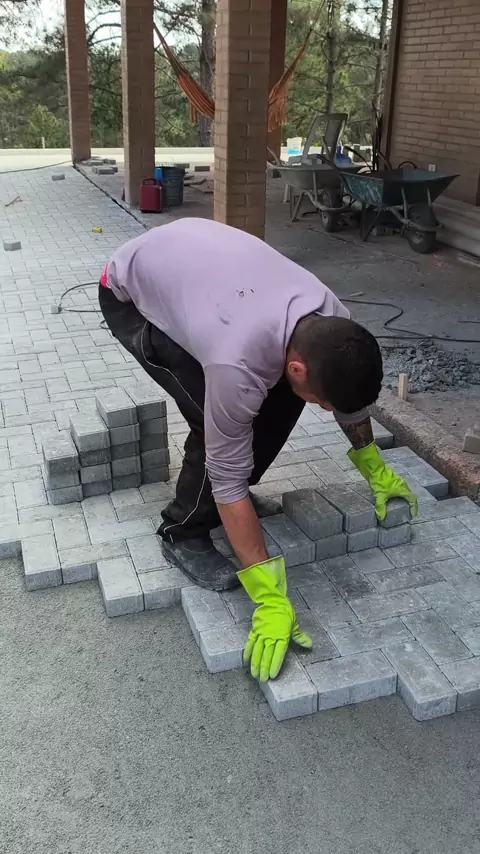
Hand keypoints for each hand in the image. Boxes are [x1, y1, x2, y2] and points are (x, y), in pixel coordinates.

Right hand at [237, 556, 311, 681]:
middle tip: (262, 680)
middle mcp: (270, 636)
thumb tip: (309, 645)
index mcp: (282, 636)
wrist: (272, 600)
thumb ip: (299, 636)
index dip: (275, 664)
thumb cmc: (285, 613)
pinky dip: (248, 652)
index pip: (278, 653)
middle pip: (266, 655)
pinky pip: (250, 642)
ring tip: (254, 674)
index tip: (272, 675)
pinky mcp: (254, 630)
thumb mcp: (294, 624)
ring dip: (255, 663)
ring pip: (257, 651)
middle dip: (264, 668)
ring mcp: (261, 633)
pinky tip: (246, 661)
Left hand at [348, 442, 417, 520]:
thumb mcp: (380, 496)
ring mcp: (398, 480)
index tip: (413, 514)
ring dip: (404, 498)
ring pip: (404, 490)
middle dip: (409, 503)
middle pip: (409, 495)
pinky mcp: (392, 479)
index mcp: (403, 489)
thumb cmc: (380, 481)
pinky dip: (398, 494)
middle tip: (407, 511)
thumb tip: (381, 517)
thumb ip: (381, 507)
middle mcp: (403, 484)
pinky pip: (399, 488)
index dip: (414, 507)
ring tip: (400, 505)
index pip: (413, 499)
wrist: (374, 468)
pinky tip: (392, 497)